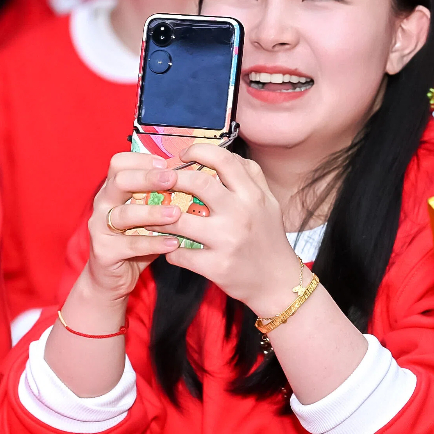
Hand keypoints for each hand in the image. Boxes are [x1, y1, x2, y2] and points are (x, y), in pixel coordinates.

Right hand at [78, 151, 185, 301]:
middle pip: (119, 181)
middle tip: (172, 179)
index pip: (119, 163)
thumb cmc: (135, 240)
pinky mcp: (104, 251)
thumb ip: (161, 198)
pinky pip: (130, 245)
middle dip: (148, 178)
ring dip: (153, 212)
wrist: (111, 278)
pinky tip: (173, 243)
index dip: (142, 160)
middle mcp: (102, 204)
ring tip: (176, 214)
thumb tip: (195, 182)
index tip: (166, 163)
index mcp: (111, 189)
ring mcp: (99, 227)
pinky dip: (153, 243)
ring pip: (124, 214)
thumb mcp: (146, 215)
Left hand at [161, 143, 303, 317]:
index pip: (224, 160)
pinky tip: (170, 247)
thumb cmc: (269, 239)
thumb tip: (222, 155)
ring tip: (154, 216)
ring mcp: (228, 240)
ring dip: (160, 217)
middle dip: (172, 179)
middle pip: (198, 183)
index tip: (183, 155)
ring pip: (179, 220)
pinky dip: (169, 250)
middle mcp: (241, 214)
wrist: (278, 283)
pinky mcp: (217, 266)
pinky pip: (180, 254)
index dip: (198, 151)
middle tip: (160, 182)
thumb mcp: (268, 203)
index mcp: (253, 195)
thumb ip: (250, 178)